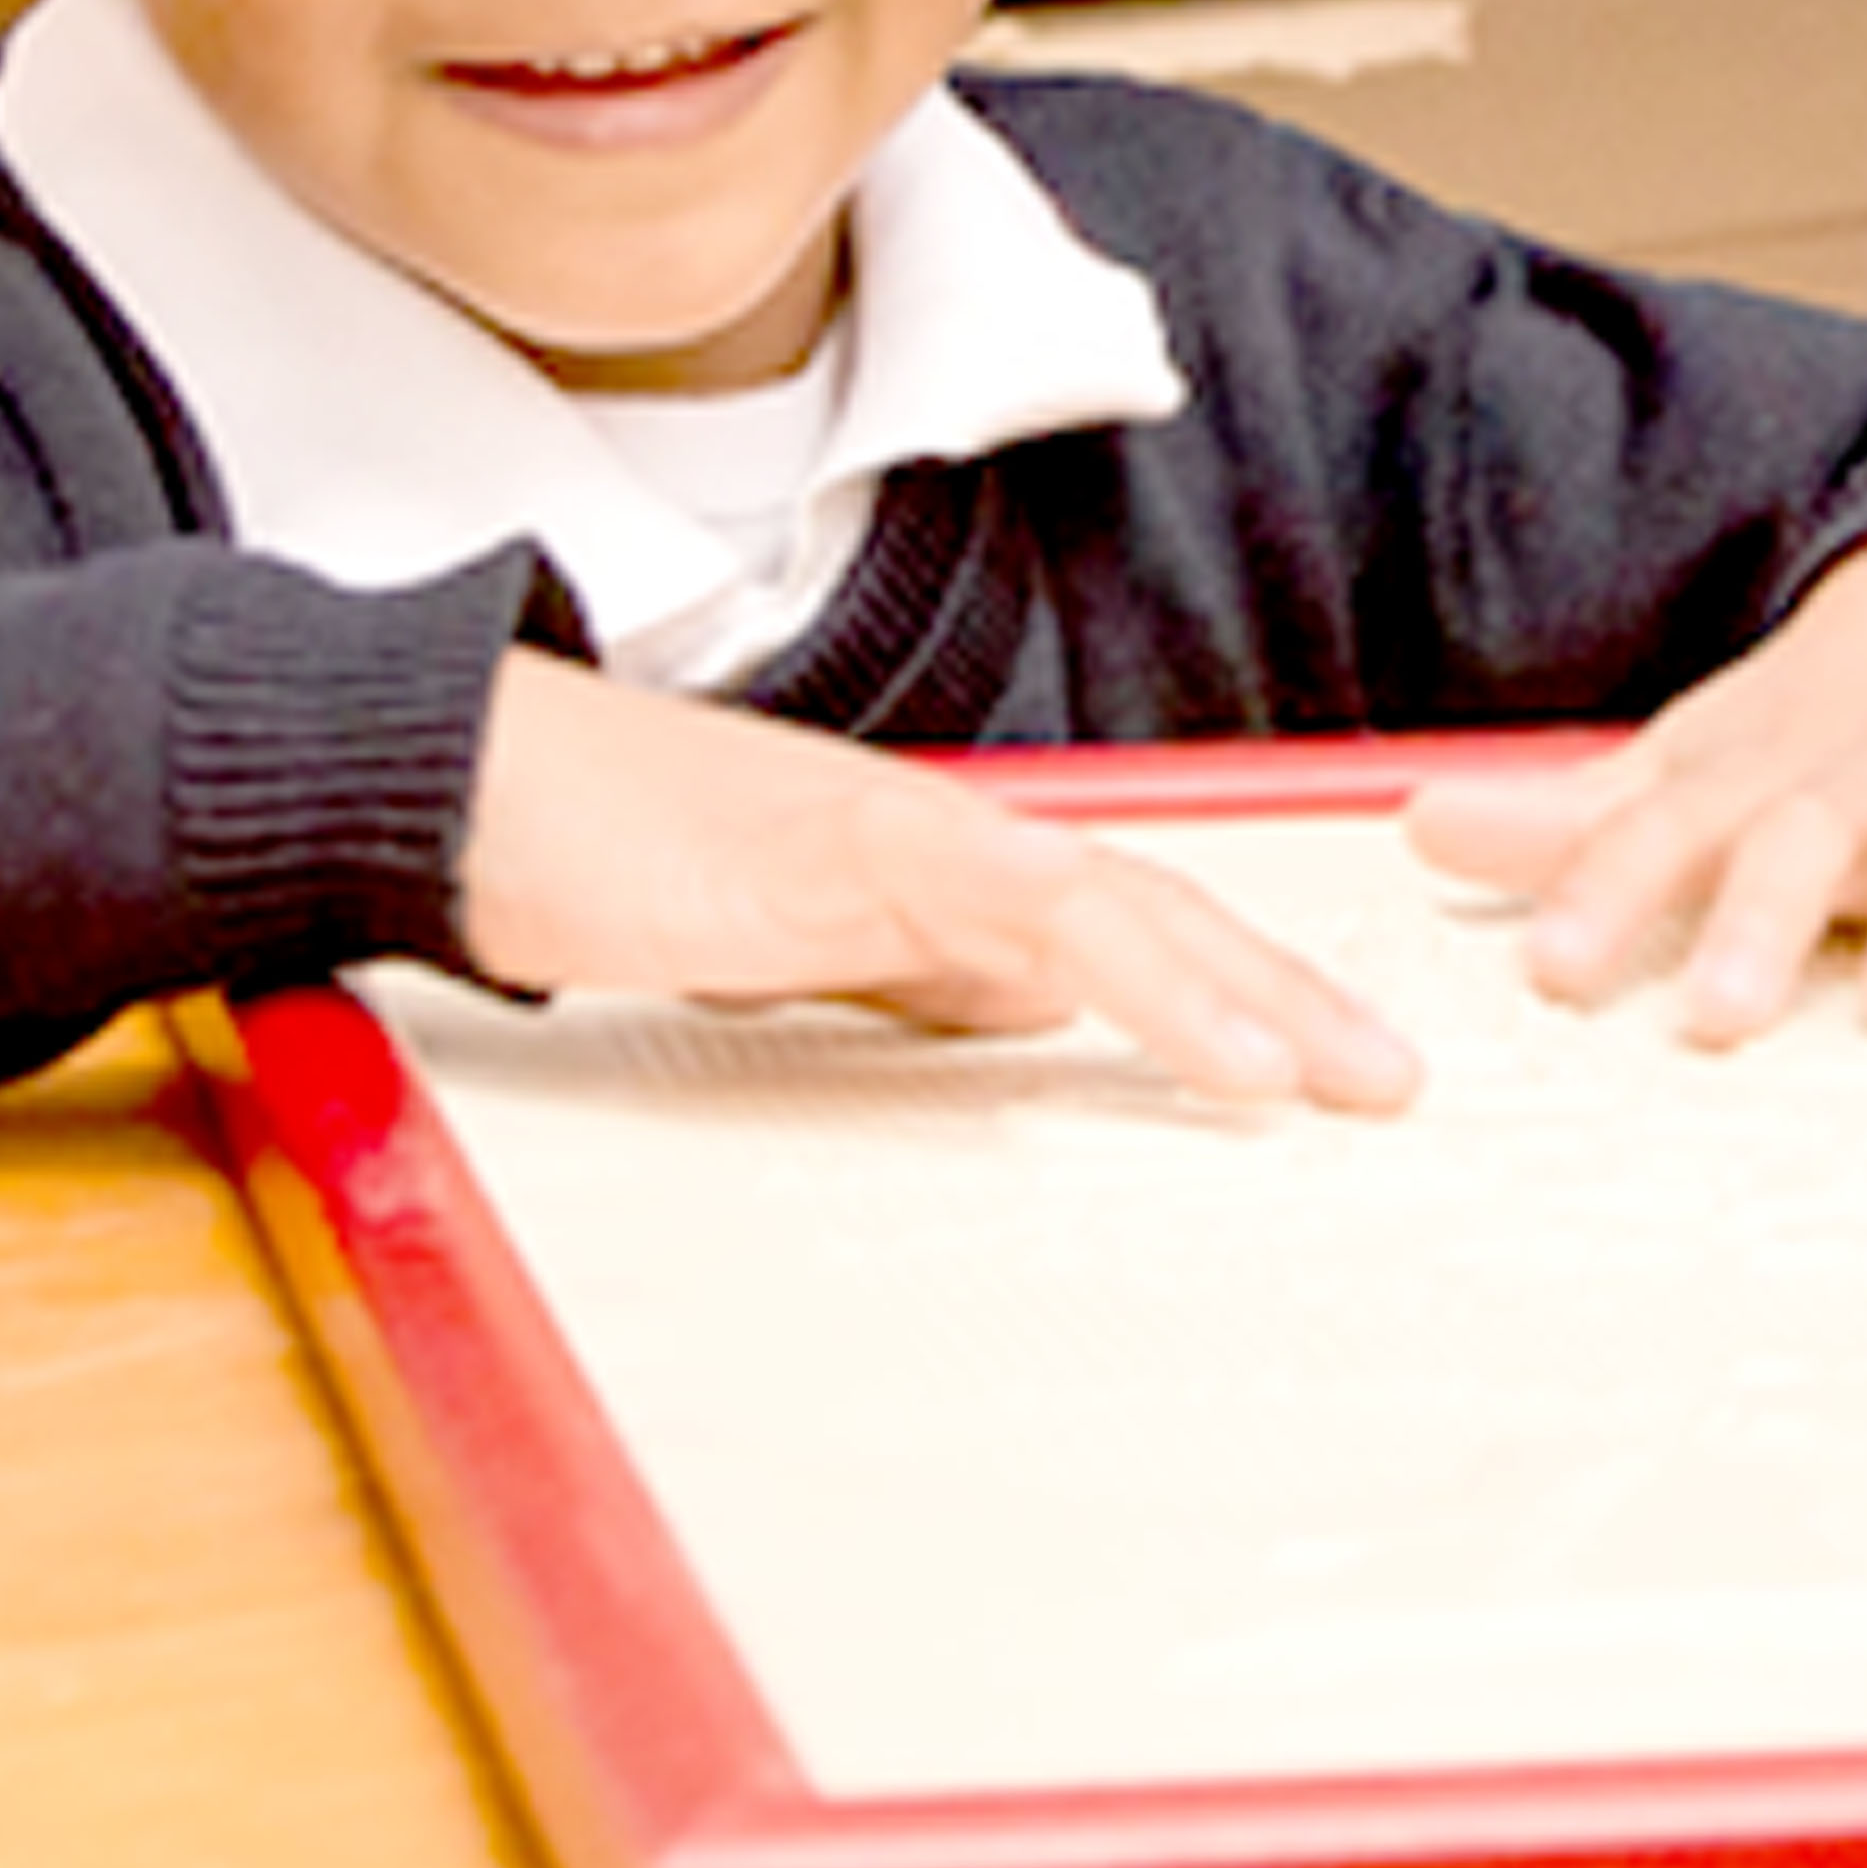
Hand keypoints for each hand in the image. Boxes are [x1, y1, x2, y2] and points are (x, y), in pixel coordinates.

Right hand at [460, 654, 1419, 1113]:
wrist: (472, 786)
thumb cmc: (607, 865)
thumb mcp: (793, 954)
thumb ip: (913, 973)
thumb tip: (1029, 1019)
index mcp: (939, 871)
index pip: (1127, 925)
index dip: (1240, 985)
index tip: (1336, 1067)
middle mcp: (948, 837)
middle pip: (1156, 906)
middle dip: (1284, 991)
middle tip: (1394, 1081)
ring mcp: (902, 831)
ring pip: (1111, 901)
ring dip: (1234, 988)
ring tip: (1328, 1078)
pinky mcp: (844, 844)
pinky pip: (1013, 904)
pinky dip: (1122, 970)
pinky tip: (1203, 1045)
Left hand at [1400, 516, 1866, 1044]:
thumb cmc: (1815, 722)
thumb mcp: (1692, 762)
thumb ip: (1569, 823)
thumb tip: (1416, 831)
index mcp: (1748, 775)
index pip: (1659, 832)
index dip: (1601, 893)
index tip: (1551, 969)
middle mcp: (1848, 775)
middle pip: (1795, 843)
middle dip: (1755, 924)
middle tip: (1716, 1019)